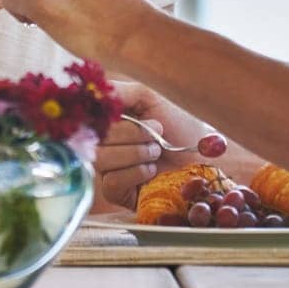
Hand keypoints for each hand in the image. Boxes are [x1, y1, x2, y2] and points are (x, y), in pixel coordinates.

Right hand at [95, 83, 232, 207]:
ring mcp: (108, 169)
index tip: (125, 112)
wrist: (201, 156)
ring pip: (101, 160)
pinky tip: (151, 171)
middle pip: (95, 139)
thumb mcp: (149, 98)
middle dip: (131, 134)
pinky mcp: (117, 195)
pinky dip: (135, 173)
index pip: (88, 116)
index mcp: (109, 120)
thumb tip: (92, 93)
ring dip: (135, 153)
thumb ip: (119, 92)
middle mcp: (104, 143)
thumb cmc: (179, 123)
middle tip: (156, 134)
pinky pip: (111, 183)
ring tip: (156, 152)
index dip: (102, 114)